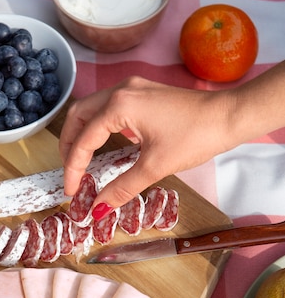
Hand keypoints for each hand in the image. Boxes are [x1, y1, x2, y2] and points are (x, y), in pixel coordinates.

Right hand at [59, 76, 233, 210]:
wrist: (228, 116)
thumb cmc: (195, 136)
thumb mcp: (155, 166)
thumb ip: (122, 188)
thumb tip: (98, 209)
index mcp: (119, 104)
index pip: (83, 139)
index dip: (73, 168)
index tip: (71, 191)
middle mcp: (121, 90)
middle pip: (78, 116)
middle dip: (69, 145)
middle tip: (71, 172)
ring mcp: (132, 88)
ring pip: (92, 109)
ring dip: (82, 133)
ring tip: (82, 161)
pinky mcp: (142, 92)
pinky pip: (109, 107)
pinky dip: (99, 126)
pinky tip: (106, 146)